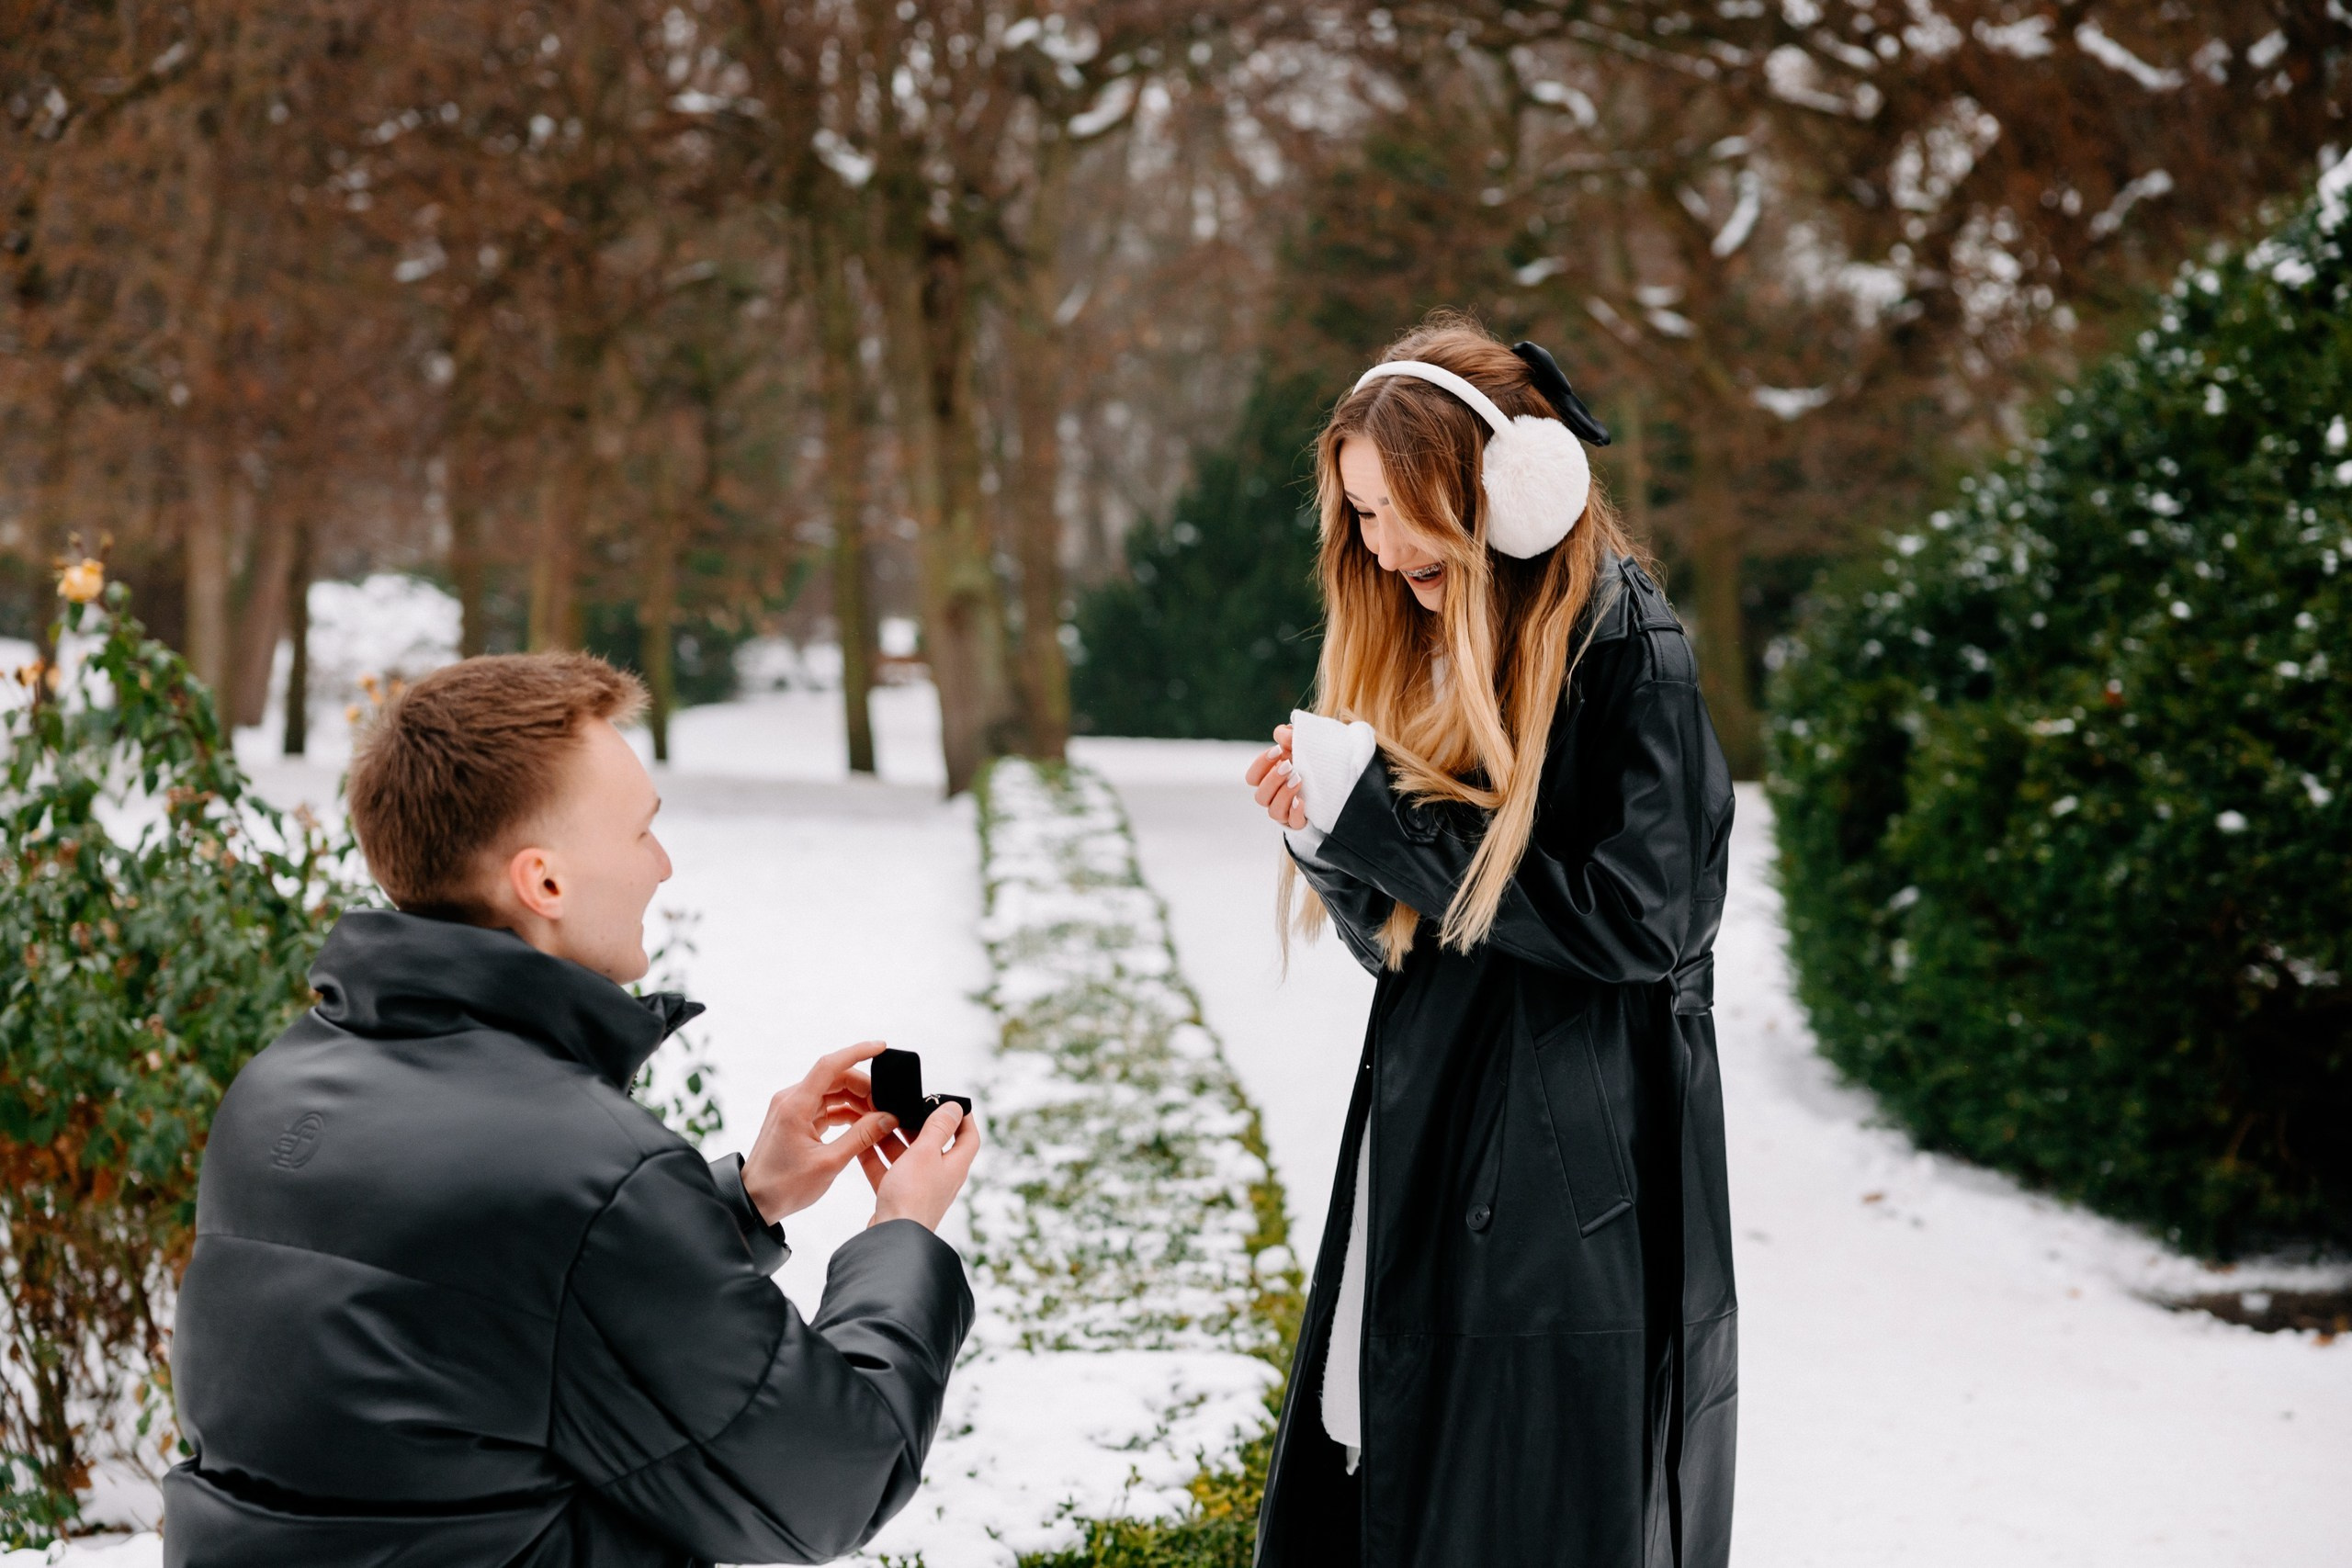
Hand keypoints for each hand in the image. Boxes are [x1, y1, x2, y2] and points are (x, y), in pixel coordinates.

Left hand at [739, 1041, 900, 1223]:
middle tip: (887, 1106)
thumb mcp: (829, 1163)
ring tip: (878, 1118)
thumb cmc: (784, 1186)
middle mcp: (791, 1100)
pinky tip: (863, 1125)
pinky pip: (825, 1106)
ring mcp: (792, 1109)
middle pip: (834, 1078)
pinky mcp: (795, 1119)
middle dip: (864, 1087)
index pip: (829, 1065)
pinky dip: (845, 1112)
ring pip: (832, 1091)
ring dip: (856, 1100)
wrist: (755, 1201)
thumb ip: (861, 1136)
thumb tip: (888, 1118)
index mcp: (795, 1105)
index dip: (857, 1052)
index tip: (881, 1047)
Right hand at [862, 1100, 981, 1232]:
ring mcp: (920, 1189)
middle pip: (934, 1145)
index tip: (949, 1102)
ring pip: (908, 1158)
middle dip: (917, 1126)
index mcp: (955, 1166)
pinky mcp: (900, 1199)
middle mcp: (941, 1177)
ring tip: (878, 1122)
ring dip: (893, 1141)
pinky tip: (862, 1146)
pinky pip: (889, 1173)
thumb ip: (938, 1128)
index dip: (962, 1118)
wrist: (892, 1237)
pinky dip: (877, 1159)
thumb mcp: (926, 1153)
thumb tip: (955, 1108)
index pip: (968, 1137)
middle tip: (902, 1109)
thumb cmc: (912, 1196)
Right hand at [1242, 724, 1307, 829]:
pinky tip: (1302, 801)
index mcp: (1269, 779)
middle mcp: (1274, 797)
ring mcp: (1286, 811)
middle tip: (1289, 765)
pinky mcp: (1299, 821)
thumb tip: (1281, 733)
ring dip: (1283, 795)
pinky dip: (1295, 813)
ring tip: (1298, 780)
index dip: (1261, 764)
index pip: (1252, 777)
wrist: (1336, 781)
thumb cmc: (1312, 761)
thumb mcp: (1303, 744)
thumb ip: (1290, 736)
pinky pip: (1293, 823)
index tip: (1278, 750)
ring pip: (1273, 811)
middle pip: (1260, 796)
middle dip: (1273, 779)